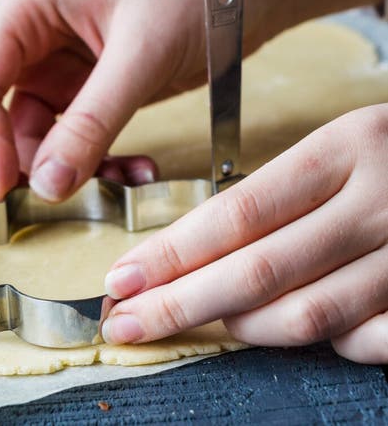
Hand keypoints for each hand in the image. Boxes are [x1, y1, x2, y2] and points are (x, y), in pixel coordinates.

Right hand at [0, 0, 262, 201]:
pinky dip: (88, 164)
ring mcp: (51, 61)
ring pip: (20, 134)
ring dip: (53, 171)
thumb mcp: (144, 53)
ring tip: (115, 185)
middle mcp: (27, 32)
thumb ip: (93, 121)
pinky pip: (63, 140)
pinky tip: (132, 172)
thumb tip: (46, 186)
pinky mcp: (81, 87)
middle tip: (24, 205)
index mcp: (26, 4)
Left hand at [101, 104, 387, 363]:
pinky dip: (323, 342)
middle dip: (182, 302)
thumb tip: (202, 247)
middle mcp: (379, 199)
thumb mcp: (348, 144)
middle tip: (126, 322)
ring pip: (308, 314)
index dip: (174, 251)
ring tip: (200, 323)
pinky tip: (294, 329)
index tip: (124, 276)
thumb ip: (288, 191)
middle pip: (260, 268)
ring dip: (241, 328)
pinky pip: (366, 340)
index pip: (240, 211)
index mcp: (347, 147)